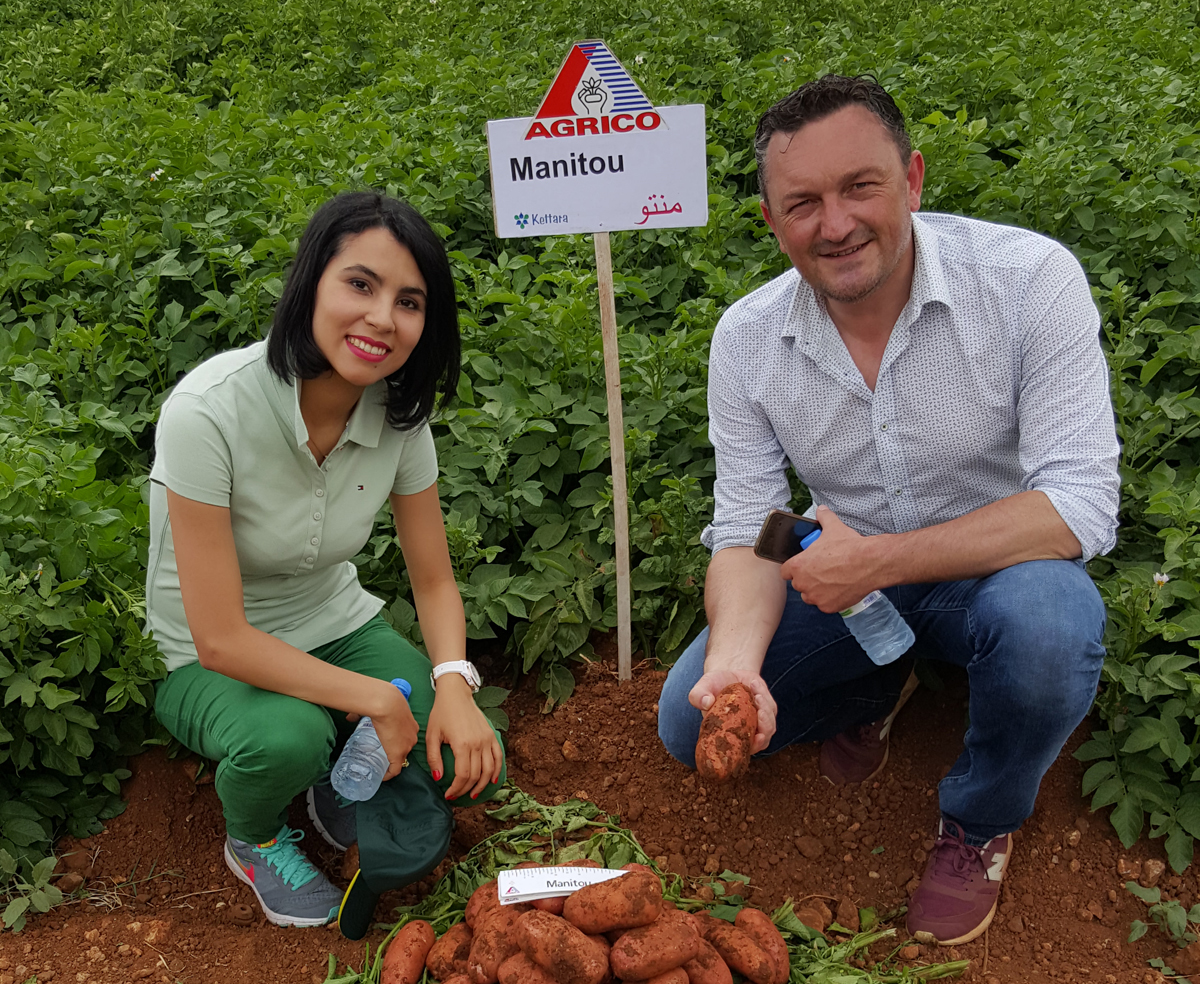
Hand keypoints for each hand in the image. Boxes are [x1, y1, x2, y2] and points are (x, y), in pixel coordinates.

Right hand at [365, 686, 420, 781]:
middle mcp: (412, 735)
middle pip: (406, 748)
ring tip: (382, 766)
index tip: (388, 745)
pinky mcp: (399, 754)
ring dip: (392, 763)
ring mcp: (407, 746)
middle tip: (383, 755)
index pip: (406, 736)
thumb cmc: (382, 700)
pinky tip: (382, 777)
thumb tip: (350, 717)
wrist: (387, 704)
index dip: (398, 742)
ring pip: (401, 759)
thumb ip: (363, 713)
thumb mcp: (377, 706)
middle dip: (396, 752)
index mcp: (410, 723)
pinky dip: (389, 775)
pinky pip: (395, 770)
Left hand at [426, 677, 503, 799]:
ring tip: (473, 794)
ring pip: (489, 770)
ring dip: (482, 785)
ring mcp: (487, 739)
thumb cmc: (441, 713)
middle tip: (456, 796)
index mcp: (462, 744)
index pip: (463, 775)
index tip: (448, 795)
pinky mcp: (492, 735)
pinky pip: (498, 757)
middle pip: (475, 775)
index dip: (456, 789)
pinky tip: (491, 780)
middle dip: (465, 790)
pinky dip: (497, 770)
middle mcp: (478, 743)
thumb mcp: (431, 735)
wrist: (456, 694)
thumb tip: (438, 778)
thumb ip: (434, 758)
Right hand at [688, 669, 776, 752]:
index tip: (759, 737)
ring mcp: (757, 725)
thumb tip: (706, 702)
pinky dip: (765, 697)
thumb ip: (698, 695)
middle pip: (762, 742)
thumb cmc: (713, 685)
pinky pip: (771, 710)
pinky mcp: (767, 713)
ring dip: (765, 709)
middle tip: (760, 711)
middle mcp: (744, 734)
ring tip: (754, 691)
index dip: (752, 748)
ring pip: (770, 726)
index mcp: (727, 736)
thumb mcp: (703, 687)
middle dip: (765, 727)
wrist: (727, 673)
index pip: (741, 751)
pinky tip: (753, 684)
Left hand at [779, 505, 879, 611]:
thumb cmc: (849, 547)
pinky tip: (840, 589)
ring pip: (810, 596)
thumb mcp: (833, 528)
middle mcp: (803, 584)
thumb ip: (824, 518)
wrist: (869, 563)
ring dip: (816, 591)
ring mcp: (815, 597)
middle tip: (821, 571)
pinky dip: (830, 599)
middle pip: (798, 584)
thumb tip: (822, 510)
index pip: (785, 571)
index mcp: (798, 566)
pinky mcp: (828, 607)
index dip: (794, 568)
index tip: (803, 566)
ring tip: (831, 580)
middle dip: (807, 579)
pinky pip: (824, 605)